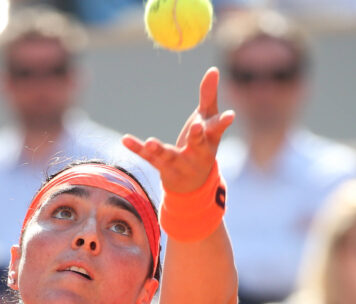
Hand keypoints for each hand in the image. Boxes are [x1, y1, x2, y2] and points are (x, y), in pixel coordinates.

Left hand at [122, 67, 234, 193]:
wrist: (193, 183)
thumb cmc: (202, 144)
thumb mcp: (207, 121)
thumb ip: (209, 97)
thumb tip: (213, 68)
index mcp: (210, 141)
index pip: (217, 129)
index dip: (223, 122)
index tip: (231, 115)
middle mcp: (197, 154)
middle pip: (197, 144)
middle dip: (197, 136)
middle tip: (196, 127)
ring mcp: (179, 164)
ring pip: (170, 156)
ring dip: (160, 149)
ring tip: (152, 142)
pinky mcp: (162, 168)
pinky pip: (148, 158)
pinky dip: (137, 148)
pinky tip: (125, 139)